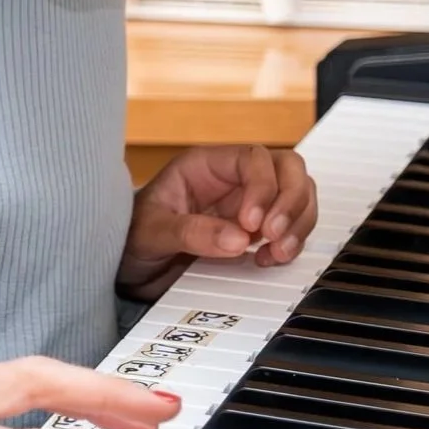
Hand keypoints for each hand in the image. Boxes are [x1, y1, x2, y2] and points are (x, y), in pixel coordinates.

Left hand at [119, 143, 316, 300]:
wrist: (129, 269)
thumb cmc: (133, 238)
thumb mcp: (151, 233)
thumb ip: (190, 232)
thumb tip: (237, 238)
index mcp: (205, 166)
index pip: (254, 159)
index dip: (262, 188)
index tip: (250, 224)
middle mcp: (233, 181)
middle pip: (287, 169)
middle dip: (290, 202)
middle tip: (274, 236)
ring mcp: (248, 205)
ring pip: (298, 195)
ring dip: (298, 223)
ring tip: (276, 251)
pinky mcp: (256, 233)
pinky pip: (291, 226)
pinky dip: (293, 242)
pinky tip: (270, 259)